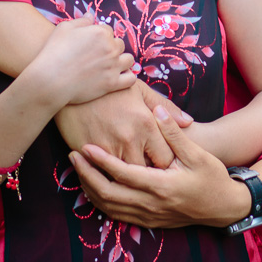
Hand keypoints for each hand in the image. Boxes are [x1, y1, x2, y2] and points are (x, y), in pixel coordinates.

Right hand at [30, 17, 135, 104]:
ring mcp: (113, 66)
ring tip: (111, 65)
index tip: (91, 43)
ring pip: (129, 60)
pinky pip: (131, 79)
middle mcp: (111, 48)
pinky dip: (127, 77)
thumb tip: (91, 16)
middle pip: (119, 44)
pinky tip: (119, 76)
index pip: (108, 30)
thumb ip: (81, 21)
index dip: (99, 36)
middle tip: (98, 55)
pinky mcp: (112, 84)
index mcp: (101, 33)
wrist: (51, 80)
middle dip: (111, 47)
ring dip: (122, 60)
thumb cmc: (55, 51)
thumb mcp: (64, 28)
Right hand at [54, 81, 191, 167]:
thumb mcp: (140, 90)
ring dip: (129, 178)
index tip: (163, 166)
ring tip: (133, 180)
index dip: (165, 165)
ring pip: (125, 177)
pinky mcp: (90, 153)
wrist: (72, 81)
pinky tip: (111, 174)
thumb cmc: (110, 87)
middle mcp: (130, 138)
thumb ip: (165, 107)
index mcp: (146, 123)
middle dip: (149, 176)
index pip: (165, 159)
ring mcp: (109, 147)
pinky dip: (109, 174)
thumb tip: (189, 122)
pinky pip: (104, 173)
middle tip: (150, 179)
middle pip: (147, 173)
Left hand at [67, 105, 249, 228]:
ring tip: (78, 169)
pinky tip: (93, 188)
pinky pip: (117, 215)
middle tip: (73, 157)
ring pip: (109, 207)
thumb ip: (173, 133)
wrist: (224, 207)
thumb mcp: (197, 153)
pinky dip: (101, 202)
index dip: (101, 161)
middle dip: (87, 176)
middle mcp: (151, 204)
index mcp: (162, 186)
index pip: (123, 174)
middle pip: (108, 194)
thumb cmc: (212, 177)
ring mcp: (149, 216)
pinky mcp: (148, 221)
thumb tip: (157, 110)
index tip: (85, 147)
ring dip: (90, 189)